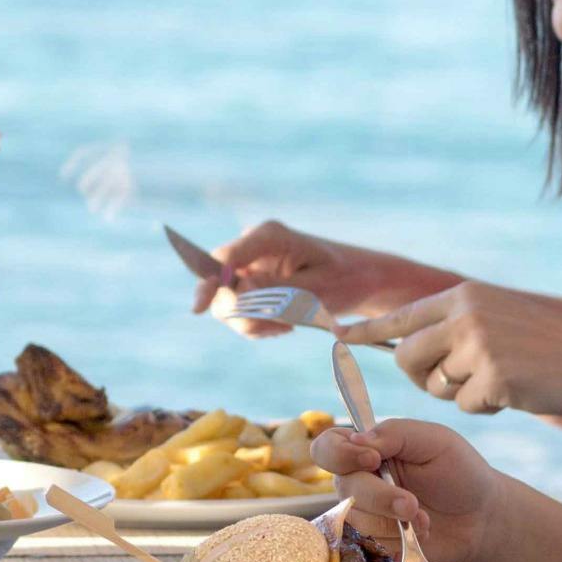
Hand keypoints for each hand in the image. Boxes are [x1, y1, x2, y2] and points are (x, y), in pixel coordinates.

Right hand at [201, 225, 452, 335]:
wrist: (363, 280)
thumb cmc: (347, 279)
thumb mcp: (316, 290)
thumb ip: (275, 293)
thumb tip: (234, 299)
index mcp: (270, 235)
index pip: (226, 258)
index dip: (209, 283)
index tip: (197, 308)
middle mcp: (254, 245)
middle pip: (220, 283)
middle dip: (244, 313)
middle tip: (281, 326)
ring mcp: (250, 263)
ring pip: (227, 303)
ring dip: (254, 322)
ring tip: (289, 325)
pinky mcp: (252, 280)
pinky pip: (238, 311)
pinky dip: (258, 324)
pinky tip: (285, 323)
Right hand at [315, 419, 520, 561]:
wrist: (483, 519)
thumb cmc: (460, 472)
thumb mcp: (435, 440)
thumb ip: (396, 433)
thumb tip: (357, 440)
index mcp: (368, 449)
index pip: (328, 447)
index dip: (340, 454)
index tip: (372, 458)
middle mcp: (359, 481)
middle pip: (344, 487)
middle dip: (379, 496)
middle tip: (412, 503)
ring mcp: (366, 514)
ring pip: (355, 519)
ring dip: (392, 521)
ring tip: (424, 518)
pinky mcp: (377, 543)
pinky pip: (369, 544)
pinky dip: (398, 540)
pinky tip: (420, 533)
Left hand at [345, 278, 561, 424]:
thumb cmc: (550, 348)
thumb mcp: (500, 318)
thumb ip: (457, 326)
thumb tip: (405, 348)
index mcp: (465, 296)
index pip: (403, 315)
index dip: (368, 330)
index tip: (336, 335)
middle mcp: (465, 315)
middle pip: (407, 358)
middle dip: (421, 378)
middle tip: (453, 382)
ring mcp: (478, 346)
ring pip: (436, 386)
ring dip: (461, 393)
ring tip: (500, 379)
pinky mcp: (492, 378)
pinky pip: (464, 406)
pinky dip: (485, 408)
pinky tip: (515, 393)